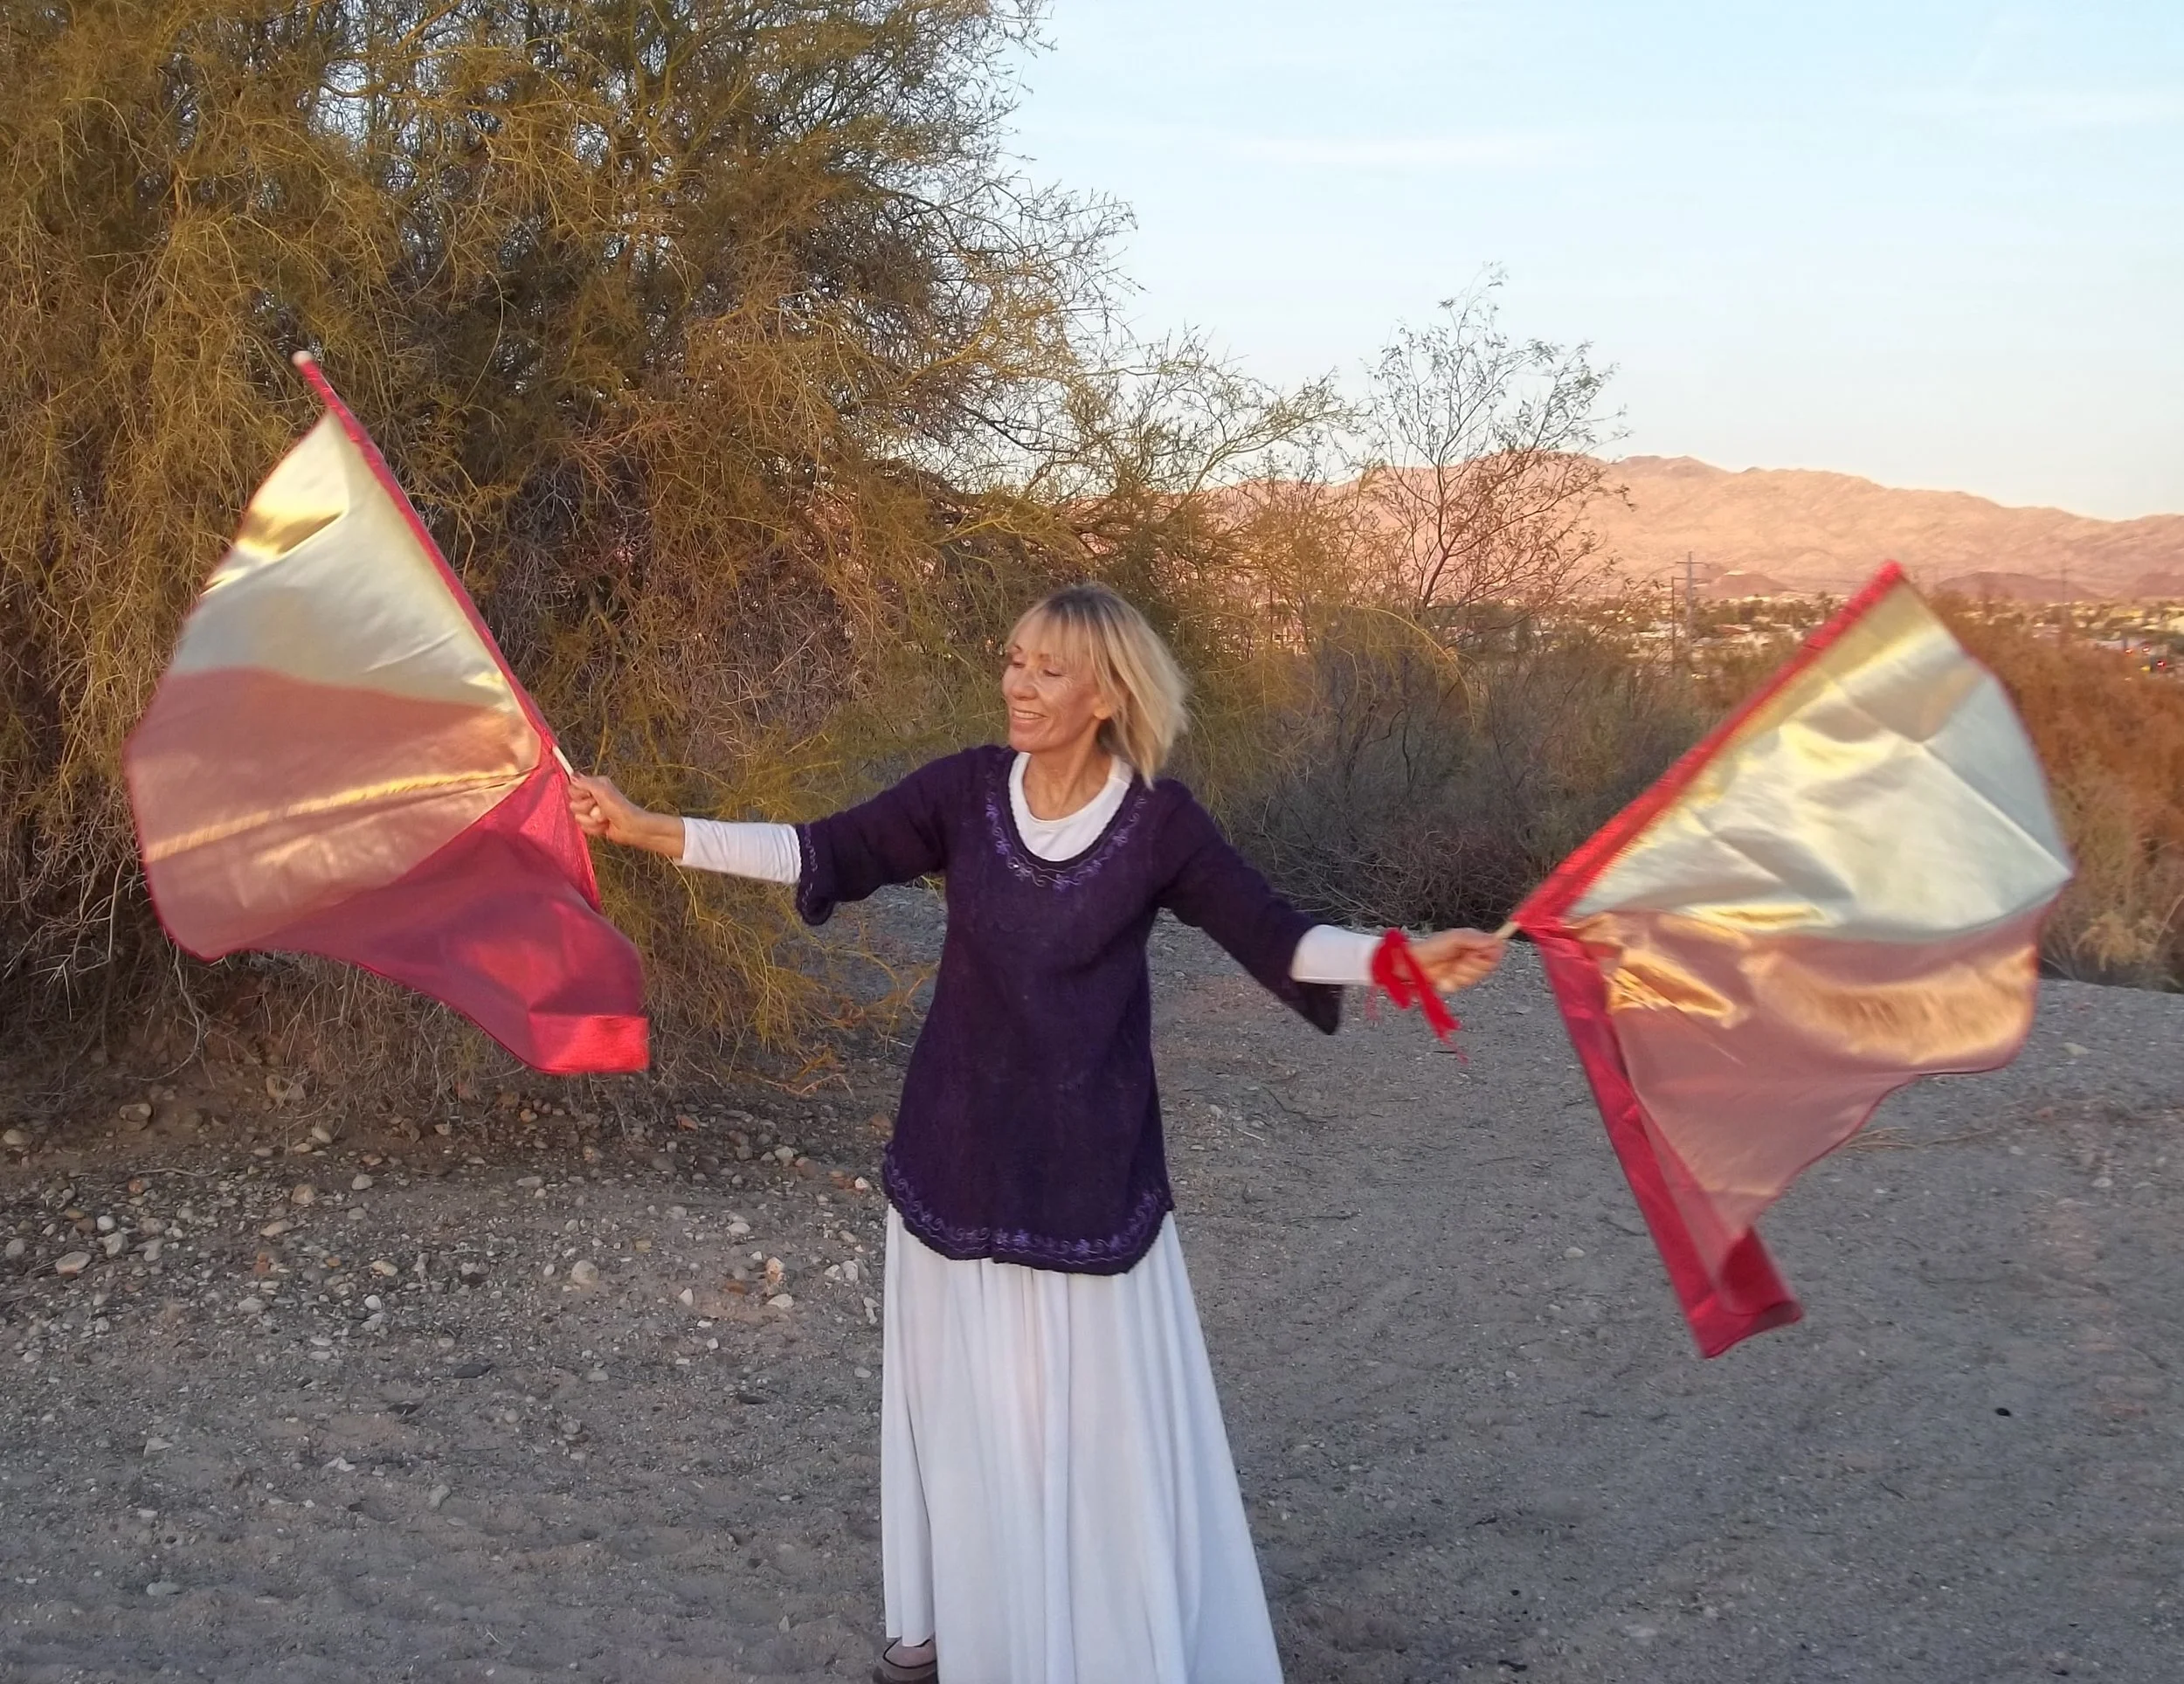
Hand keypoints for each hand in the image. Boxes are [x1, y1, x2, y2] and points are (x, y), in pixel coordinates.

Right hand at [566, 773, 681, 855]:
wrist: (630, 827)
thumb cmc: (619, 808)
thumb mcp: (602, 790)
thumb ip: (585, 782)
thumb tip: (572, 775)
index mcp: (594, 785)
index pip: (572, 789)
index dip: (579, 794)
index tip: (590, 796)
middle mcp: (592, 797)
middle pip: (573, 804)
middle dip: (586, 808)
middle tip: (600, 807)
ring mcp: (592, 812)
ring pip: (578, 818)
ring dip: (592, 820)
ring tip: (604, 818)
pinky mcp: (594, 824)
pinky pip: (584, 828)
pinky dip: (595, 828)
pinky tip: (604, 826)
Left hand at [1409, 928, 1504, 992]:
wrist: (1412, 964)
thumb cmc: (1430, 947)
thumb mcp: (1453, 938)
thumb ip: (1474, 939)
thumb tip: (1495, 939)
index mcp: (1474, 942)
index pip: (1496, 949)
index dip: (1490, 955)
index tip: (1477, 955)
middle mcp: (1472, 955)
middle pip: (1489, 966)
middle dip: (1472, 965)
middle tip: (1459, 961)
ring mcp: (1465, 969)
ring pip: (1477, 977)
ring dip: (1461, 974)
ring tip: (1449, 969)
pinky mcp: (1458, 981)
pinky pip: (1464, 985)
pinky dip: (1454, 983)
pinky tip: (1445, 978)